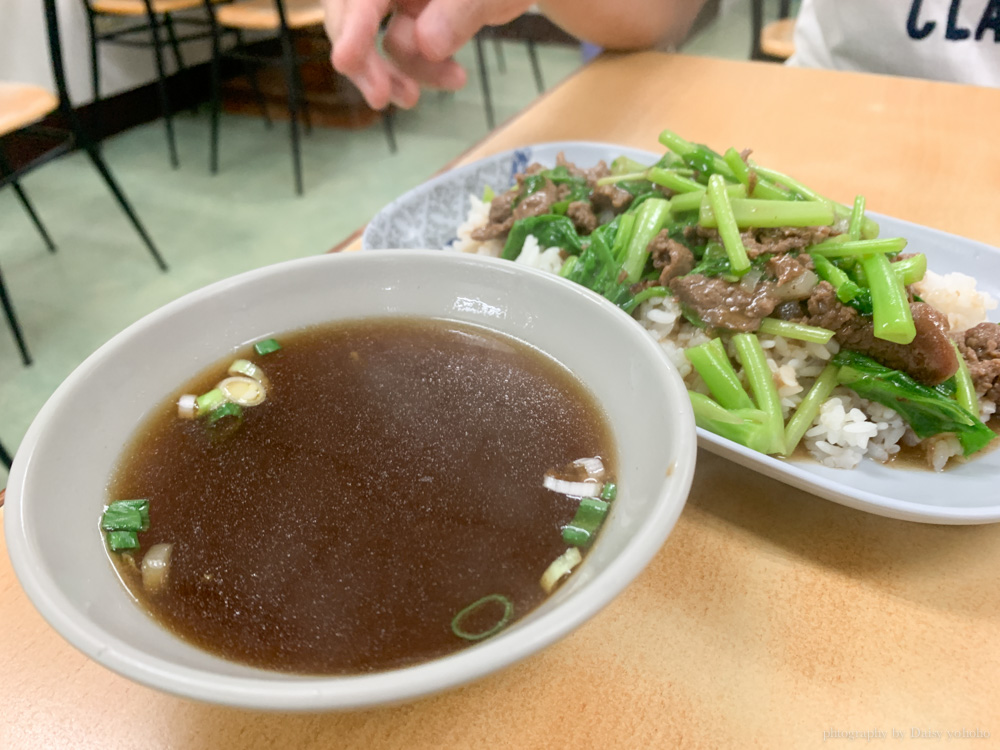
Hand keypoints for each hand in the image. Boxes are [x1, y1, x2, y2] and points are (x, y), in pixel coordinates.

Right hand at [323, 0, 534, 109]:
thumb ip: (462, 10)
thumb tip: (427, 44)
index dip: (352, 25)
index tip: (346, 60)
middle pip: (353, 14)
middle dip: (363, 58)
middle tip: (380, 97)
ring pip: (379, 38)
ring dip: (401, 72)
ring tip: (417, 98)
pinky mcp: (419, 18)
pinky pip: (407, 50)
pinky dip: (424, 70)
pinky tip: (454, 78)